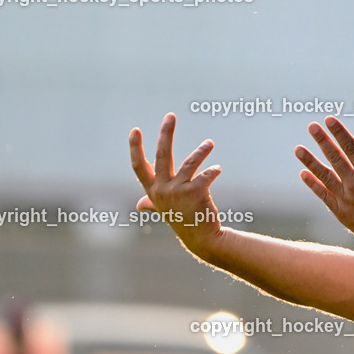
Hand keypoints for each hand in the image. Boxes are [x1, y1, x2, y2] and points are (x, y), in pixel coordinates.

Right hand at [129, 113, 223, 256]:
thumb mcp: (163, 210)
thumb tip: (140, 204)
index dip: (135, 148)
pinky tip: (217, 168)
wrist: (200, 238)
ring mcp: (178, 191)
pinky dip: (213, 170)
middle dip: (165, 133)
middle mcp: (163, 190)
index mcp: (153, 191)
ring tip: (210, 143)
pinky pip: (206, 175)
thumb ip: (151, 203)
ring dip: (201, 151)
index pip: (139, 167)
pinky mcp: (195, 193)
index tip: (135, 130)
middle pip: (161, 155)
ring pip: (189, 163)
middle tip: (171, 115)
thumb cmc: (182, 221)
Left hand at [294, 116, 353, 243]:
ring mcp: (345, 198)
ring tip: (298, 149)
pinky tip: (303, 174)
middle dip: (322, 140)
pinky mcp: (341, 212)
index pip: (351, 147)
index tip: (329, 120)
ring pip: (324, 176)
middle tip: (311, 126)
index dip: (339, 132)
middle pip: (334, 158)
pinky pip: (323, 195)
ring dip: (310, 161)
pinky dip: (313, 184)